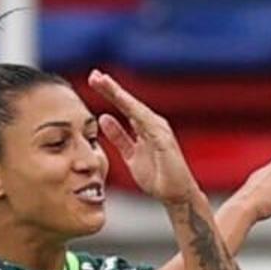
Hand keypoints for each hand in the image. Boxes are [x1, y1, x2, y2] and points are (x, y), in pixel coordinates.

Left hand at [85, 71, 193, 205]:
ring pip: (136, 108)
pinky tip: (122, 101)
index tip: (93, 80)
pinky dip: (134, 111)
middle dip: (111, 87)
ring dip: (120, 95)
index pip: (124, 106)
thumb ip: (119, 137)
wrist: (176, 194)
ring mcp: (159, 130)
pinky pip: (146, 123)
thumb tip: (103, 119)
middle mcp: (152, 124)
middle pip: (128, 102)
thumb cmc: (157, 176)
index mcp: (144, 127)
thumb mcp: (130, 155)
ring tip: (104, 83)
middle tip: (94, 75)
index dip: (109, 93)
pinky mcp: (163, 140)